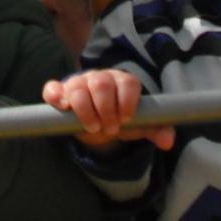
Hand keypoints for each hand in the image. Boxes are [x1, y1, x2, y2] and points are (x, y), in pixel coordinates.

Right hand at [44, 70, 173, 150]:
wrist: (99, 120)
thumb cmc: (120, 117)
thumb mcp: (139, 124)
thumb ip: (156, 129)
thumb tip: (168, 142)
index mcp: (122, 81)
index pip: (127, 82)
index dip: (127, 100)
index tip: (126, 118)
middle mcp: (100, 78)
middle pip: (101, 83)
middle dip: (106, 108)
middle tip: (110, 128)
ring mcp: (79, 83)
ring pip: (77, 87)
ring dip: (84, 108)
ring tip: (93, 126)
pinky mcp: (60, 92)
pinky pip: (53, 88)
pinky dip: (54, 95)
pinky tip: (62, 106)